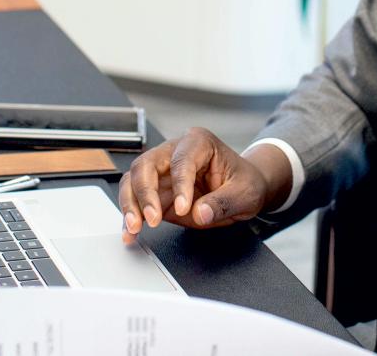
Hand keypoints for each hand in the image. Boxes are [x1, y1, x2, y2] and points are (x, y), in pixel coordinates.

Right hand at [117, 127, 290, 241]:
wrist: (243, 189)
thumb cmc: (245, 183)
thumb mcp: (245, 193)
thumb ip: (223, 203)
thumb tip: (199, 213)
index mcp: (199, 143)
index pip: (181, 161)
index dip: (180, 185)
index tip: (184, 208)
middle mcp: (175, 151)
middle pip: (146, 165)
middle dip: (144, 193)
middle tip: (152, 219)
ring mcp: (162, 171)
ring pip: (133, 180)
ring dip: (131, 204)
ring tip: (135, 228)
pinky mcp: (156, 191)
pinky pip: (136, 200)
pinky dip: (131, 217)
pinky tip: (130, 233)